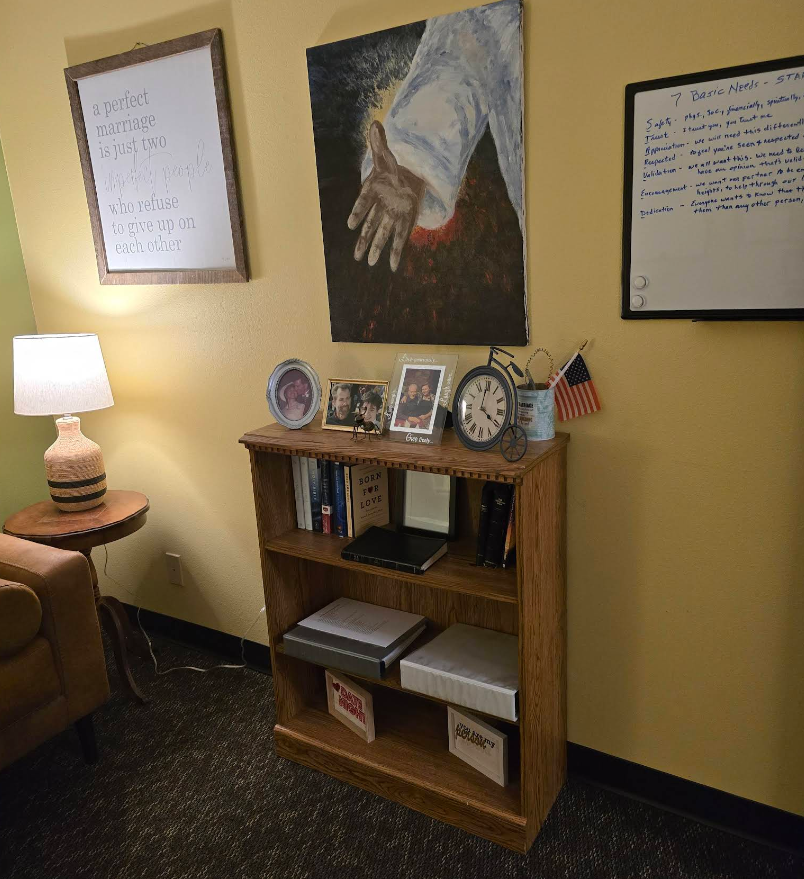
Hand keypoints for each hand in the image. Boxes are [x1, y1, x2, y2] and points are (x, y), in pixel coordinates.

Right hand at [347, 121, 424, 271]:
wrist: (406, 178)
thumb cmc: (392, 171)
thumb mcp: (387, 157)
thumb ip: (380, 144)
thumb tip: (375, 124)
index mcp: (372, 191)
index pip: (364, 202)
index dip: (358, 213)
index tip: (351, 224)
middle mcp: (380, 207)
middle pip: (371, 226)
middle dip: (363, 241)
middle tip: (356, 256)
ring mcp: (391, 217)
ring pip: (382, 235)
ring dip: (375, 249)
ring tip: (367, 262)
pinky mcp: (404, 223)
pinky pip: (399, 239)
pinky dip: (396, 253)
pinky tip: (393, 267)